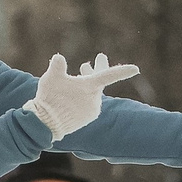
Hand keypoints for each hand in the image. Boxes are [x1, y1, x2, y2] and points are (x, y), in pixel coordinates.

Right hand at [24, 52, 141, 139]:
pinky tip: (74, 93)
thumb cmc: (50, 98)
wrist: (46, 124)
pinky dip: (83, 96)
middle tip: (100, 57)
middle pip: (99, 80)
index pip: (110, 75)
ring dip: (86, 84)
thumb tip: (59, 58)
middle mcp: (94, 98)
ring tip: (80, 73)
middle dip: (98, 68)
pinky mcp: (87, 119)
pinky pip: (88, 104)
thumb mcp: (51, 78)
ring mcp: (92, 110)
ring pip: (92, 92)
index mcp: (90, 86)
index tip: (136, 69)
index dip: (123, 70)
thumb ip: (57, 66)